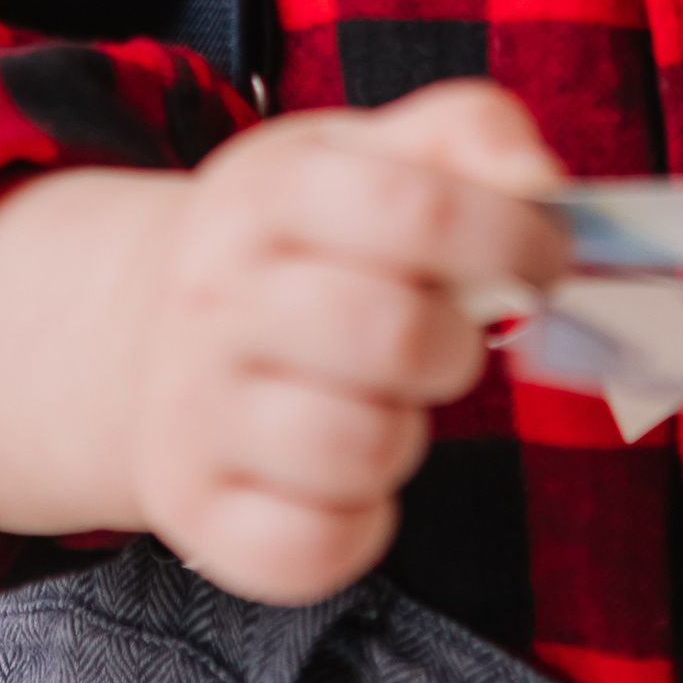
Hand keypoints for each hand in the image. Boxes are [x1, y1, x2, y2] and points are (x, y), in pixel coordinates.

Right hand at [123, 86, 566, 603]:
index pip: (420, 209)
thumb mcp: (361, 154)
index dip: (515, 239)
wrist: (139, 326)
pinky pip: (317, 547)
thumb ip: (467, 134)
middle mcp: (214, 297)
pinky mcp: (194, 507)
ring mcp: (192, 408)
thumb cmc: (294, 246)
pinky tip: (341, 478)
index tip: (543, 261)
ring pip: (362, 449)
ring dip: (403, 435)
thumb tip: (541, 183)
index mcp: (267, 192)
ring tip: (374, 402)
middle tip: (442, 341)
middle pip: (397, 338)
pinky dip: (358, 525)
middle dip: (457, 348)